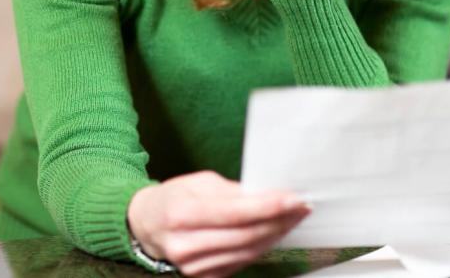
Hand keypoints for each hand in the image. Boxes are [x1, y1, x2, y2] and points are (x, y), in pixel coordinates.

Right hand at [126, 170, 310, 277]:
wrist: (147, 226)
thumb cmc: (174, 198)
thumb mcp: (198, 182)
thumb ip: (232, 191)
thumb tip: (268, 197)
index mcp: (181, 215)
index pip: (234, 213)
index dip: (268, 207)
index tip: (294, 198)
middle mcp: (185, 245)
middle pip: (245, 236)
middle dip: (279, 221)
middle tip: (302, 206)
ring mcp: (193, 267)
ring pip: (247, 252)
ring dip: (275, 235)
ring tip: (293, 218)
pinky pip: (241, 263)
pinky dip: (262, 247)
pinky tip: (274, 233)